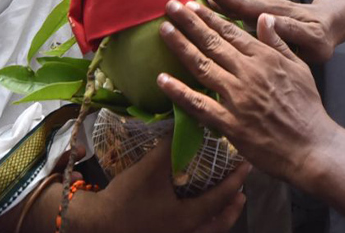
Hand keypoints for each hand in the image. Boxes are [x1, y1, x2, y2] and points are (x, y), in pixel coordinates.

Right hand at [86, 137, 248, 232]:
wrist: (97, 224)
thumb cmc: (127, 199)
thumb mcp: (150, 168)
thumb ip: (170, 146)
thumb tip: (186, 122)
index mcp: (188, 217)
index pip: (221, 198)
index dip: (235, 181)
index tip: (247, 167)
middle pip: (219, 224)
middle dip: (232, 208)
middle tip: (242, 193)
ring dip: (219, 218)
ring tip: (226, 205)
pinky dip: (201, 225)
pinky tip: (194, 214)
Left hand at [158, 0, 341, 186]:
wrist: (310, 146)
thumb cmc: (307, 107)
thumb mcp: (298, 67)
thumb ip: (278, 42)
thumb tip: (264, 17)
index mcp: (264, 58)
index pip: (231, 32)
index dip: (209, 17)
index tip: (193, 4)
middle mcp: (247, 73)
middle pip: (212, 43)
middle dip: (189, 22)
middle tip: (170, 5)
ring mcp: (236, 98)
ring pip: (202, 66)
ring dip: (181, 46)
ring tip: (164, 29)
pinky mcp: (229, 123)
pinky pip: (199, 105)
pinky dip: (179, 92)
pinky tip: (162, 79)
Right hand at [188, 0, 339, 64]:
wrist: (329, 23)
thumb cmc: (320, 37)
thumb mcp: (312, 39)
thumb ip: (291, 31)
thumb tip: (267, 20)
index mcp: (273, 15)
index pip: (243, 4)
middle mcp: (263, 6)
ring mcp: (259, 5)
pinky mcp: (257, 8)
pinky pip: (234, 0)